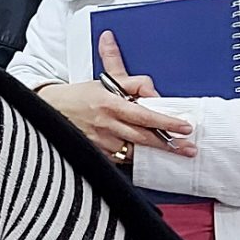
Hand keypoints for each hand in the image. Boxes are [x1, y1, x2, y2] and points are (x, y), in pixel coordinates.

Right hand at [38, 52, 192, 162]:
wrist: (50, 108)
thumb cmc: (80, 95)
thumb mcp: (106, 81)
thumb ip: (134, 82)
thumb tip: (153, 88)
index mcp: (111, 104)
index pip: (145, 115)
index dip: (166, 122)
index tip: (184, 127)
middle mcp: (106, 124)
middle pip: (143, 138)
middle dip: (168, 145)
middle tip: (188, 149)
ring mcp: (100, 141)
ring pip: (133, 151)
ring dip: (152, 152)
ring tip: (172, 154)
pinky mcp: (96, 153)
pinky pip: (120, 158)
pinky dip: (134, 156)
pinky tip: (144, 155)